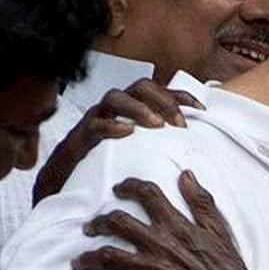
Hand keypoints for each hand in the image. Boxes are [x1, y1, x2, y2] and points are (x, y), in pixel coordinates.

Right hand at [33, 80, 203, 203]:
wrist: (65, 183)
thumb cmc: (107, 165)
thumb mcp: (140, 151)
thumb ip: (161, 144)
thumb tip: (194, 146)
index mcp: (131, 110)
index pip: (159, 91)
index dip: (181, 95)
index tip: (202, 109)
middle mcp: (114, 109)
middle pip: (139, 86)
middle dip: (162, 99)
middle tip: (180, 123)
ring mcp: (95, 120)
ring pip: (115, 98)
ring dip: (139, 108)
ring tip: (157, 125)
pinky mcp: (80, 137)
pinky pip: (94, 124)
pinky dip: (111, 126)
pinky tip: (127, 133)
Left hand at [72, 172, 263, 269]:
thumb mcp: (220, 231)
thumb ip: (201, 201)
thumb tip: (186, 174)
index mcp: (179, 225)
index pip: (147, 194)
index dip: (128, 186)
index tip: (117, 189)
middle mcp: (162, 243)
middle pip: (118, 222)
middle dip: (99, 222)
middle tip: (90, 227)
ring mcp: (154, 269)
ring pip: (109, 255)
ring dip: (89, 257)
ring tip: (80, 261)